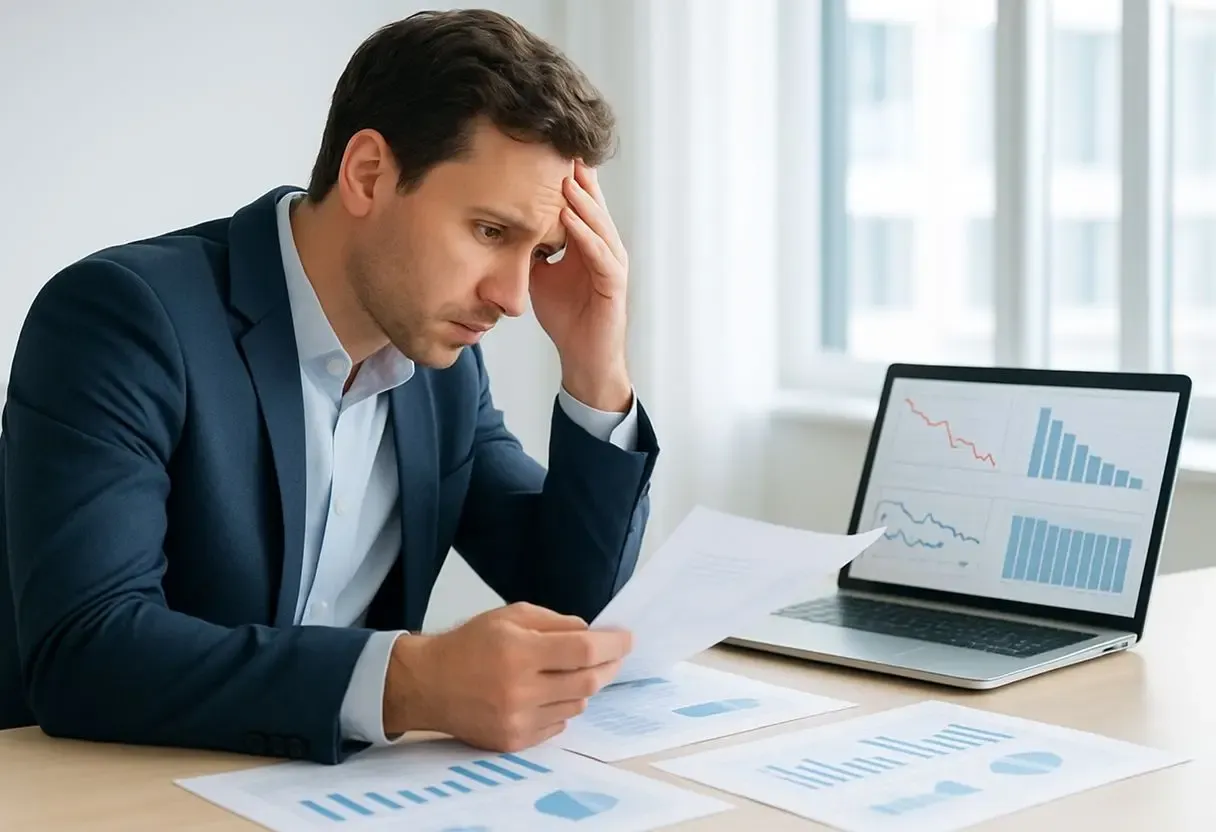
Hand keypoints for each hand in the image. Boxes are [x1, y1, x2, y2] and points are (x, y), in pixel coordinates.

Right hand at [383, 602, 631, 750]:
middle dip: (608, 667)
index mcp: (519, 652)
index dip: (612, 645)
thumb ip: (555, 622)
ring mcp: (518, 720)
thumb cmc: (470, 644)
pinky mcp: (513, 741)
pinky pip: (557, 726)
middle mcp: (520, 690)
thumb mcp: (511, 616)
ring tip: (571, 673)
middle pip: (587, 683)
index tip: (627, 639)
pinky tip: (548, 694)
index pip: (583, 651)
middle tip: (614, 656)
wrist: (428, 683)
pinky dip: (562, 708)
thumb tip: (592, 633)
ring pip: (576, 706)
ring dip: (583, 688)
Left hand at [530, 160, 632, 412]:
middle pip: (593, 205)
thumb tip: (500, 225)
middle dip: (578, 179)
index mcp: (587, 243)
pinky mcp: (615, 285)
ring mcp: (612, 265)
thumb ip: (528, 248)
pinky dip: (585, 236)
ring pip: (598, 225)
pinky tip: (569, 219)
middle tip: (561, 149)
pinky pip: (601, 255)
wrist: (582, 357)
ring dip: (582, 202)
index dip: (566, 179)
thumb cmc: (565, 316)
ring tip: (565, 178)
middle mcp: (604, 248)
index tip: (546, 151)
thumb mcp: (538, 274)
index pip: (578, 203)